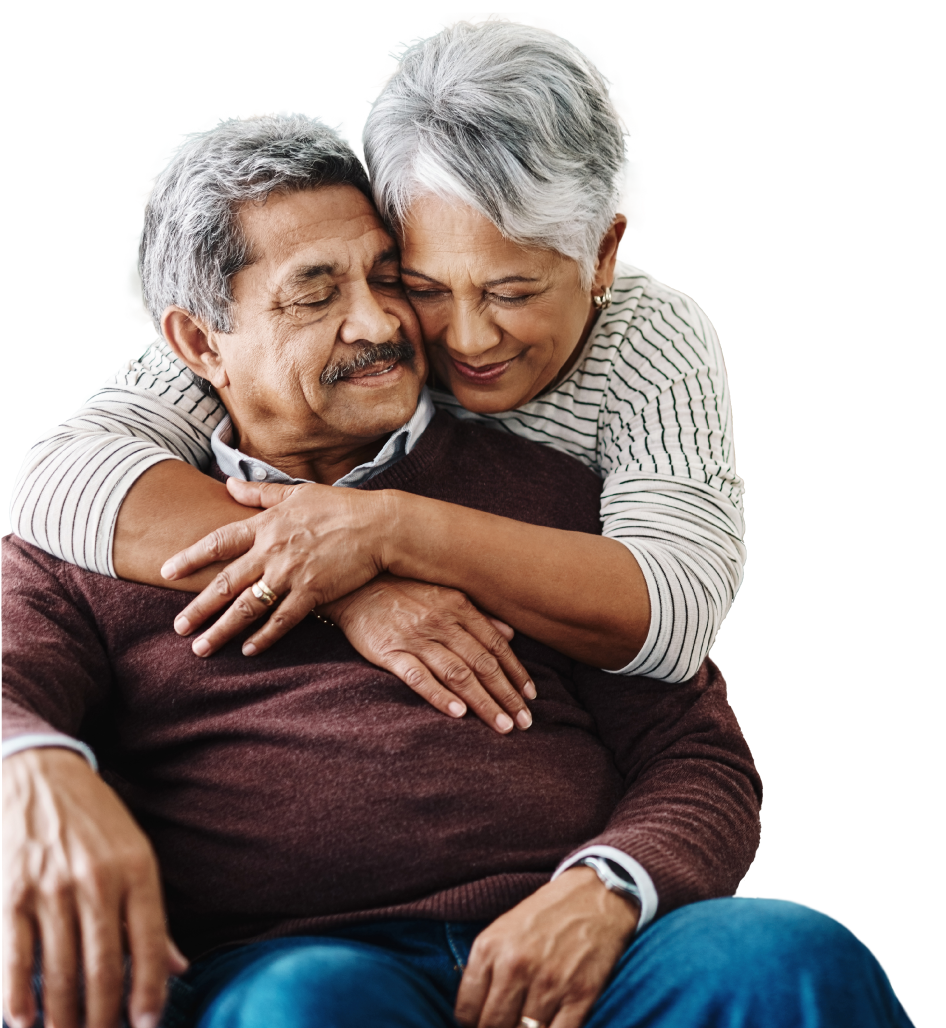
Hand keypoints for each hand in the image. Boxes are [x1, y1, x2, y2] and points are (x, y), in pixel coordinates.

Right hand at [2, 748, 187, 1027]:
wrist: (41, 775)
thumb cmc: (95, 821)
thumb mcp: (136, 853)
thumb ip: (152, 914)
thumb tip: (177, 968)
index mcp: (137, 870)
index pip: (151, 943)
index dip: (149, 992)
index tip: (146, 1025)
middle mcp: (97, 881)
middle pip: (103, 967)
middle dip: (104, 1017)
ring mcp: (51, 889)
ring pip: (60, 973)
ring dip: (63, 1018)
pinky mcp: (11, 895)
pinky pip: (15, 959)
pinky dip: (18, 999)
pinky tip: (25, 1022)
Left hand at [162, 478, 392, 657]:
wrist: (378, 526)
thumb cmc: (339, 506)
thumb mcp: (296, 492)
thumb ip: (259, 493)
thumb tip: (229, 484)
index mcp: (266, 525)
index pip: (218, 542)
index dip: (190, 557)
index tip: (166, 571)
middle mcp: (272, 551)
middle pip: (226, 583)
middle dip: (199, 608)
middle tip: (178, 627)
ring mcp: (291, 574)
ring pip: (248, 607)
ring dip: (222, 630)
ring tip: (201, 647)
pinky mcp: (313, 592)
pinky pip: (282, 620)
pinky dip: (264, 637)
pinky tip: (247, 651)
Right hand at [324, 573, 537, 733]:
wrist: (353, 584)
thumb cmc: (403, 590)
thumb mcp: (444, 593)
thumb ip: (478, 615)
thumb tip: (511, 634)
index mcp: (458, 607)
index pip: (496, 646)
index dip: (516, 672)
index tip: (531, 696)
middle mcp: (442, 623)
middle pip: (482, 664)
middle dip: (507, 695)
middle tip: (525, 722)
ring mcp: (416, 638)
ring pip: (458, 674)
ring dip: (483, 702)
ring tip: (502, 725)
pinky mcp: (390, 652)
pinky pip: (418, 677)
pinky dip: (439, 695)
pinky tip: (458, 714)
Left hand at [455, 866, 638, 1027]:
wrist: (595, 895)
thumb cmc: (546, 913)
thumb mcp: (503, 929)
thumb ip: (486, 967)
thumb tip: (475, 1011)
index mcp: (490, 947)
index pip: (466, 1010)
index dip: (473, 1021)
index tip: (483, 1019)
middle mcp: (515, 965)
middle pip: (492, 1026)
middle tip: (506, 1021)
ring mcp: (548, 982)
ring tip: (526, 1024)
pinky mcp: (580, 995)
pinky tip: (549, 1025)